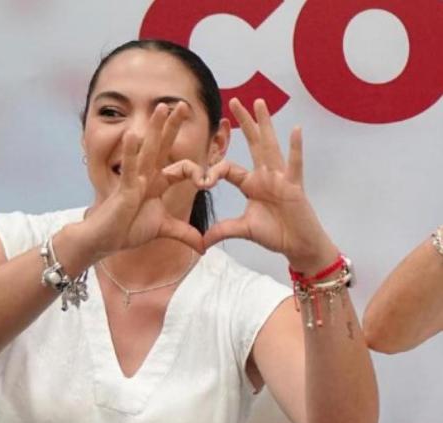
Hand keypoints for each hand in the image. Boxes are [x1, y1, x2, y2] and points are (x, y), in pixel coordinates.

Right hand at [83, 102, 207, 257]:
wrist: (106, 239)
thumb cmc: (129, 229)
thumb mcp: (163, 230)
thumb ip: (185, 234)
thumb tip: (204, 246)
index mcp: (157, 183)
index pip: (181, 168)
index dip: (197, 172)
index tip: (207, 182)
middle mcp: (147, 176)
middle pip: (163, 147)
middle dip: (173, 126)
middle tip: (183, 104)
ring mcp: (135, 180)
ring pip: (148, 151)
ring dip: (155, 129)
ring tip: (161, 107)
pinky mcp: (124, 189)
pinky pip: (129, 169)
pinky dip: (131, 153)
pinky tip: (133, 135)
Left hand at [203, 98, 337, 273]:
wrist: (298, 245)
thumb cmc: (275, 234)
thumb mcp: (243, 230)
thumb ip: (222, 231)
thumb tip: (201, 243)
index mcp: (251, 185)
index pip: (228, 169)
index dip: (214, 172)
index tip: (203, 182)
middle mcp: (265, 176)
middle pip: (252, 144)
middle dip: (243, 123)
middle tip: (233, 100)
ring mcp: (281, 178)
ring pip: (270, 147)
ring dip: (264, 124)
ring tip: (258, 102)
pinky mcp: (294, 186)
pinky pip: (295, 164)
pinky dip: (296, 148)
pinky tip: (295, 129)